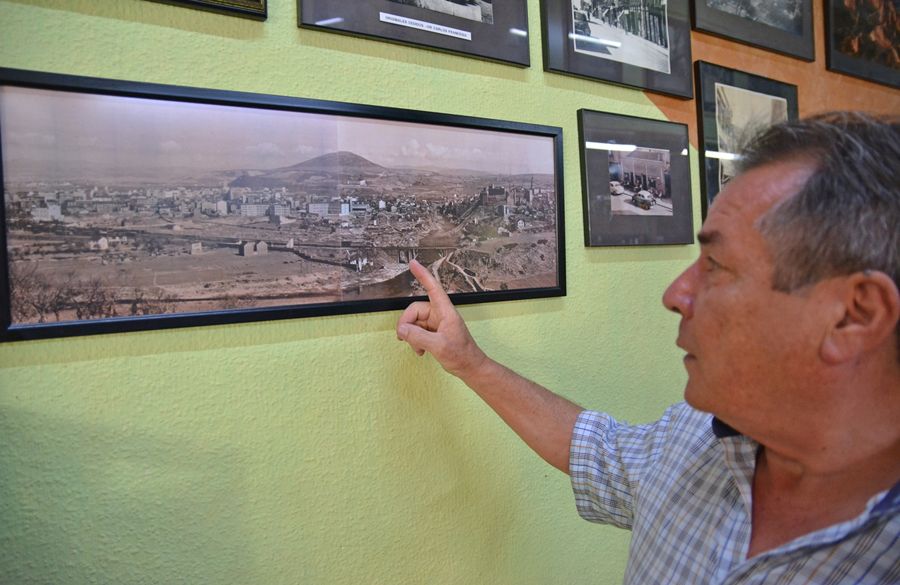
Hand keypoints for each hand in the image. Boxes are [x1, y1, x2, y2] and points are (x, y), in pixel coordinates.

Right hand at [396, 259, 486, 378]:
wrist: (470, 368)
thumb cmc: (461, 355)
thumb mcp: (438, 346)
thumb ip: (418, 336)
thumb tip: (401, 329)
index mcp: (445, 312)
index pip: (433, 288)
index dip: (423, 275)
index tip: (413, 263)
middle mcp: (440, 315)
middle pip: (415, 310)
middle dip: (407, 323)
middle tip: (403, 338)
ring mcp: (437, 324)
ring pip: (415, 322)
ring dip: (412, 335)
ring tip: (418, 349)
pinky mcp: (434, 333)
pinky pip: (418, 331)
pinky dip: (415, 341)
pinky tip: (420, 351)